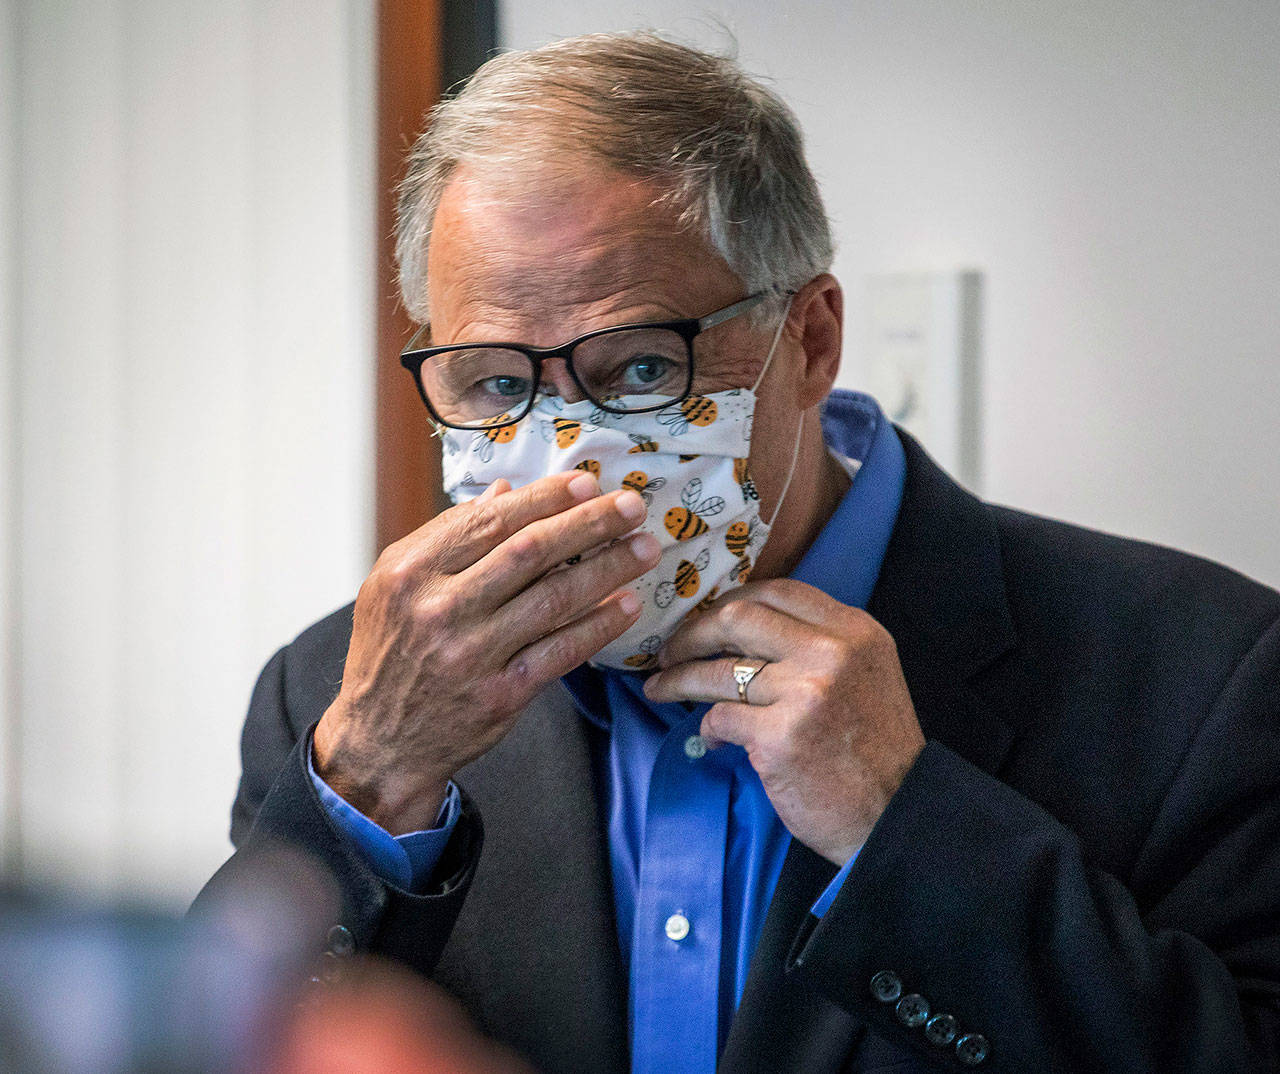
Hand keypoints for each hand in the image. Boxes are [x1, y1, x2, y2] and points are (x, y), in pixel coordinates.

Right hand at [313, 472, 660, 832]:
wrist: (380, 739)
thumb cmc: (392, 651)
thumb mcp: (397, 584)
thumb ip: (449, 536)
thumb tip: (505, 492)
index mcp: (412, 571)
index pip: (491, 520)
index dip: (545, 498)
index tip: (586, 483)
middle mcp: (441, 608)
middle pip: (530, 551)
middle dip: (589, 523)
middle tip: (631, 505)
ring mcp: (472, 653)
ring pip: (554, 598)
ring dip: (608, 569)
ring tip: (644, 548)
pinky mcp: (501, 693)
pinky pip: (561, 650)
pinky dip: (598, 625)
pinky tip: (627, 604)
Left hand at [643, 579, 924, 865]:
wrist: (896, 813)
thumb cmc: (874, 748)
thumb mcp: (864, 674)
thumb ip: (817, 644)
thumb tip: (741, 628)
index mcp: (854, 631)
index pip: (776, 591)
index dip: (730, 601)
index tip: (705, 618)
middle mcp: (831, 653)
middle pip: (738, 618)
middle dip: (692, 633)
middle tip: (669, 650)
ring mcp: (804, 694)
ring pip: (718, 670)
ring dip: (679, 678)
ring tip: (659, 687)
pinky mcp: (779, 738)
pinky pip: (720, 718)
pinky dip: (707, 728)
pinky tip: (711, 738)